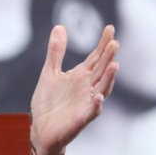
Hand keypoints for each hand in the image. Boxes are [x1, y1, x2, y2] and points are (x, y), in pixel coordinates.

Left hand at [29, 25, 118, 154]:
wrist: (41, 128)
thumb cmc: (49, 102)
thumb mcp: (50, 72)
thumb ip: (56, 52)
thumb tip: (60, 26)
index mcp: (81, 76)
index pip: (96, 57)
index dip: (103, 44)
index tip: (110, 28)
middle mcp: (88, 88)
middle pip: (101, 70)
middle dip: (108, 57)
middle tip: (114, 42)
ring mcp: (86, 103)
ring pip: (102, 89)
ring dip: (108, 78)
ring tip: (113, 65)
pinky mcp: (81, 118)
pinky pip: (92, 111)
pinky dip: (96, 104)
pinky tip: (99, 97)